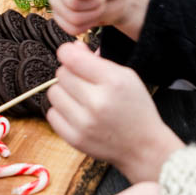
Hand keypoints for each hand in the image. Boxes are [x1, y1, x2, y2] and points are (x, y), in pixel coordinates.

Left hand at [45, 42, 182, 181]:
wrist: (143, 146)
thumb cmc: (136, 109)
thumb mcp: (126, 76)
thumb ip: (97, 60)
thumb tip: (72, 48)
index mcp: (113, 82)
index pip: (71, 58)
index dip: (68, 52)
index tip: (72, 56)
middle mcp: (97, 102)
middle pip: (61, 74)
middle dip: (70, 73)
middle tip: (84, 81)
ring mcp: (84, 123)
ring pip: (53, 93)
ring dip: (64, 92)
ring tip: (80, 97)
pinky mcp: (74, 139)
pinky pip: (52, 114)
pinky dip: (62, 111)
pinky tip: (77, 112)